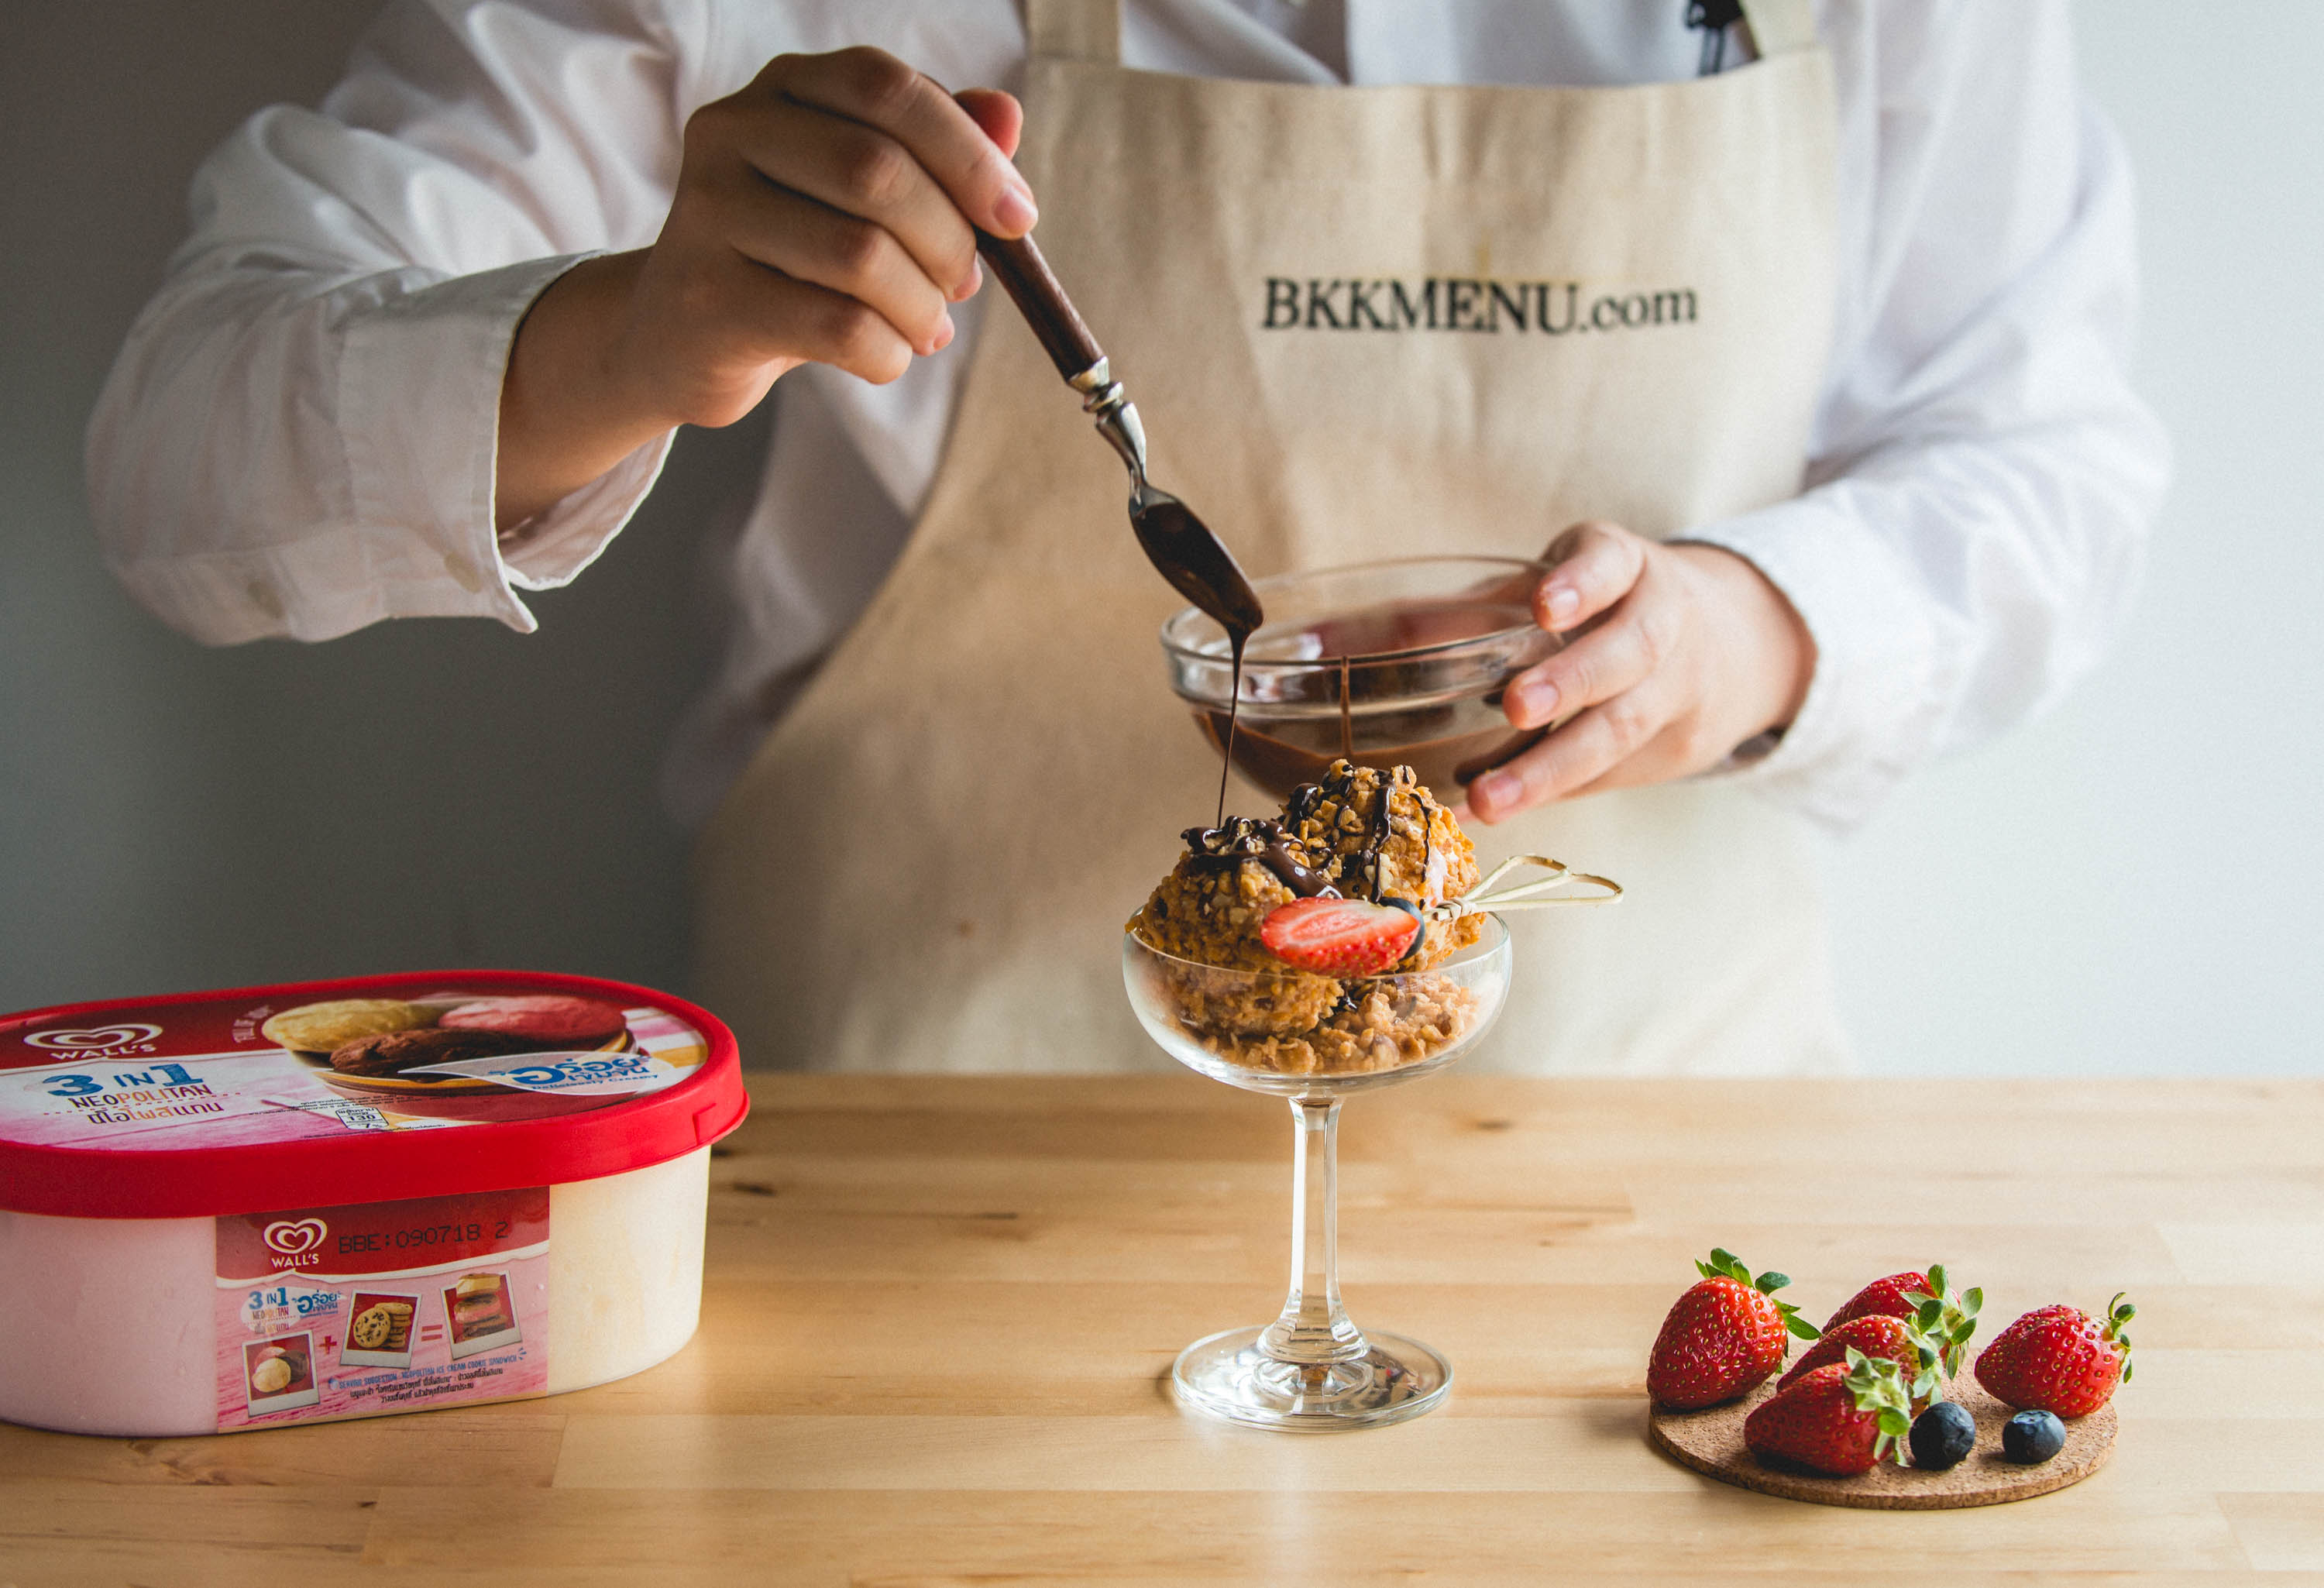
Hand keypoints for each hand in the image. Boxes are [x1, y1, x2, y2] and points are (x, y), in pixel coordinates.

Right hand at [496, 51, 1034, 526]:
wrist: (681, 335)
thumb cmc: (793, 256)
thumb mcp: (863, 196)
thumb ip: (936, 150)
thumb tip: (1008, 116)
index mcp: (783, 88)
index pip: (886, 87)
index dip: (967, 151)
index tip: (1016, 218)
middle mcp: (731, 132)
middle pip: (877, 171)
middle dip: (949, 240)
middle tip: (965, 285)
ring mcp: (707, 213)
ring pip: (860, 256)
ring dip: (922, 307)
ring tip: (927, 327)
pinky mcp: (706, 299)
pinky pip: (835, 327)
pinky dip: (887, 353)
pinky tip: (886, 356)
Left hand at [1463, 521, 1815, 822]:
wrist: (1737, 646)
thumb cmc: (1607, 611)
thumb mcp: (1559, 587)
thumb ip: (1472, 609)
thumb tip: (1340, 634)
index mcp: (1629, 567)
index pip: (1613, 564)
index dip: (1582, 583)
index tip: (1542, 605)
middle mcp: (1666, 622)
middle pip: (1629, 653)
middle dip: (1572, 681)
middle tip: (1515, 706)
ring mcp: (1680, 689)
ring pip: (1623, 729)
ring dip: (1550, 768)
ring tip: (1488, 798)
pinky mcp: (1677, 749)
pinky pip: (1613, 773)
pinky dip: (1554, 792)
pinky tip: (1497, 807)